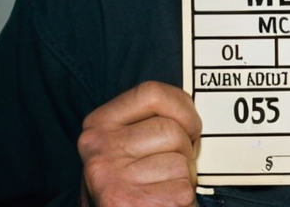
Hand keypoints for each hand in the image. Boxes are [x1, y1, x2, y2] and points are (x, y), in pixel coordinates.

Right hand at [77, 81, 201, 206]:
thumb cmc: (128, 183)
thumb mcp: (125, 143)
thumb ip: (149, 121)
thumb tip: (192, 106)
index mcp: (97, 126)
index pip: (152, 93)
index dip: (182, 107)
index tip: (189, 125)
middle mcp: (100, 151)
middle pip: (171, 129)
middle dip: (186, 148)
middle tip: (174, 166)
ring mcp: (112, 179)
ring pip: (181, 160)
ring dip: (184, 176)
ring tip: (165, 186)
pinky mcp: (131, 205)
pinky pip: (183, 188)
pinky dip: (183, 198)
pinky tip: (164, 202)